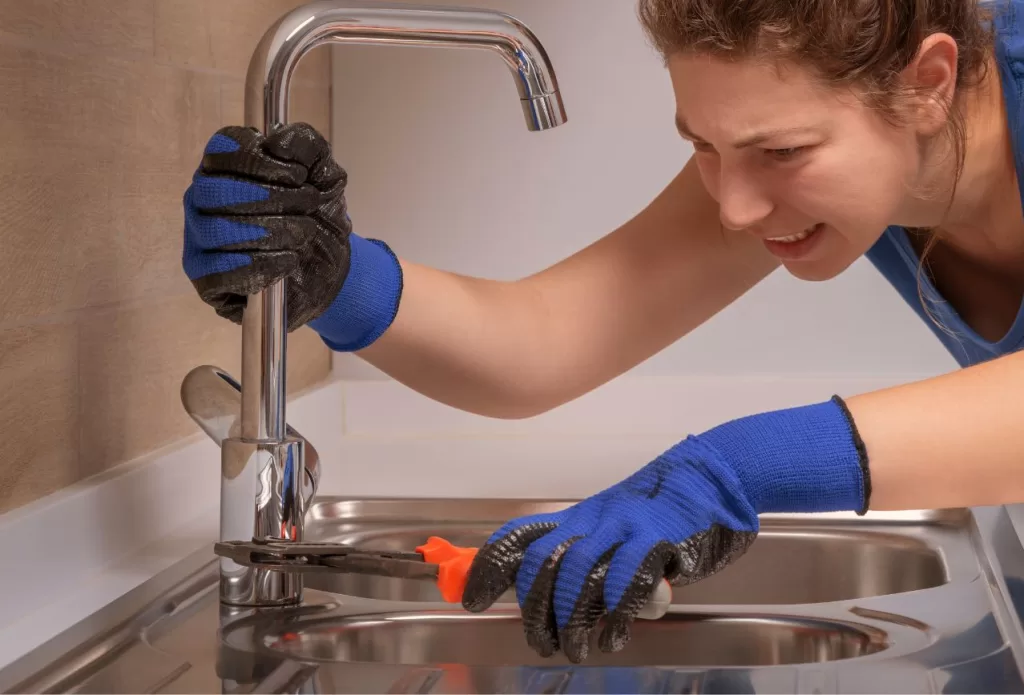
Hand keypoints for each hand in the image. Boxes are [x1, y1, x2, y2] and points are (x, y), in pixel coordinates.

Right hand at [183, 123, 401, 349]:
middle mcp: (202, 198)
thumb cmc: (318, 216)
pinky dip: (257, 266)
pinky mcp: (204, 277)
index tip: (299, 175)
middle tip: (308, 206)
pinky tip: (288, 261)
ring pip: (216, 230)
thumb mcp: (325, 176)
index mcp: (226, 166)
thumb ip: (307, 148)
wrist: (331, 267)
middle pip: (214, 190)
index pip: (222, 148)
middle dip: (269, 198)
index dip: (261, 160)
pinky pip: (215, 272)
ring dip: (270, 231)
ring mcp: (198, 238)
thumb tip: (278, 141)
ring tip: (304, 234)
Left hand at [462, 395, 869, 663]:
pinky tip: (613, 634)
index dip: (492, 566)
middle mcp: (594, 520)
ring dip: (572, 617)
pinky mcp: (658, 539)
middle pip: (545, 561)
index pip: (522, 535)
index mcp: (580, 516)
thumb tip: (565, 599)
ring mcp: (625, 527)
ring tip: (576, 648)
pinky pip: (626, 576)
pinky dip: (615, 611)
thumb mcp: (616, 524)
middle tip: (541, 642)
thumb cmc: (666, 506)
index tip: (472, 597)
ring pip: (579, 571)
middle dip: (536, 607)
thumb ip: (592, 554)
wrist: (714, 472)